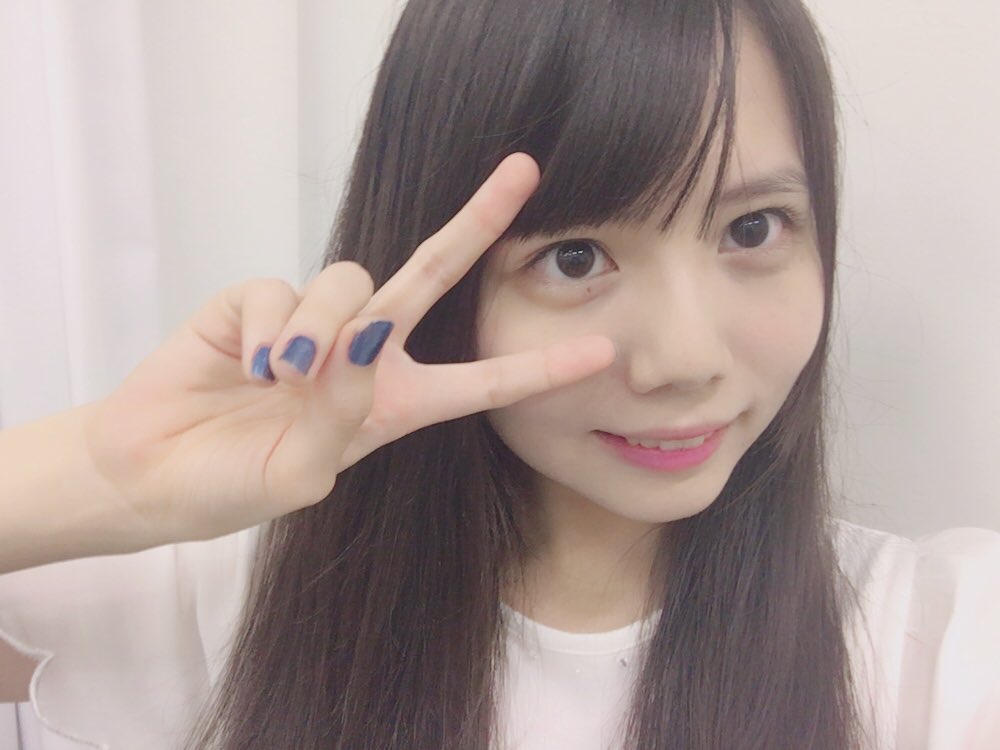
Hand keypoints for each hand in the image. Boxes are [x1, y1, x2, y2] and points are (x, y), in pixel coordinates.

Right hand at [83, 153, 615, 545]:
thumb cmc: (231, 487)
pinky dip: (264, 328)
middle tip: (525, 170)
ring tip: (277, 377)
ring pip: (348, 284)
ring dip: (320, 326)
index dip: (538, 367)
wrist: (150, 473)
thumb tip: (358, 340)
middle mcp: (364, 354)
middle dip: (478, 222)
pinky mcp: (255, 302)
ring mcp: (312, 323)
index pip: (479, 382)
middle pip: (433, 275)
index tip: (602, 351)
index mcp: (393, 405)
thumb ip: (337, 413)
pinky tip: (242, 365)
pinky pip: (277, 291)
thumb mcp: (298, 474)